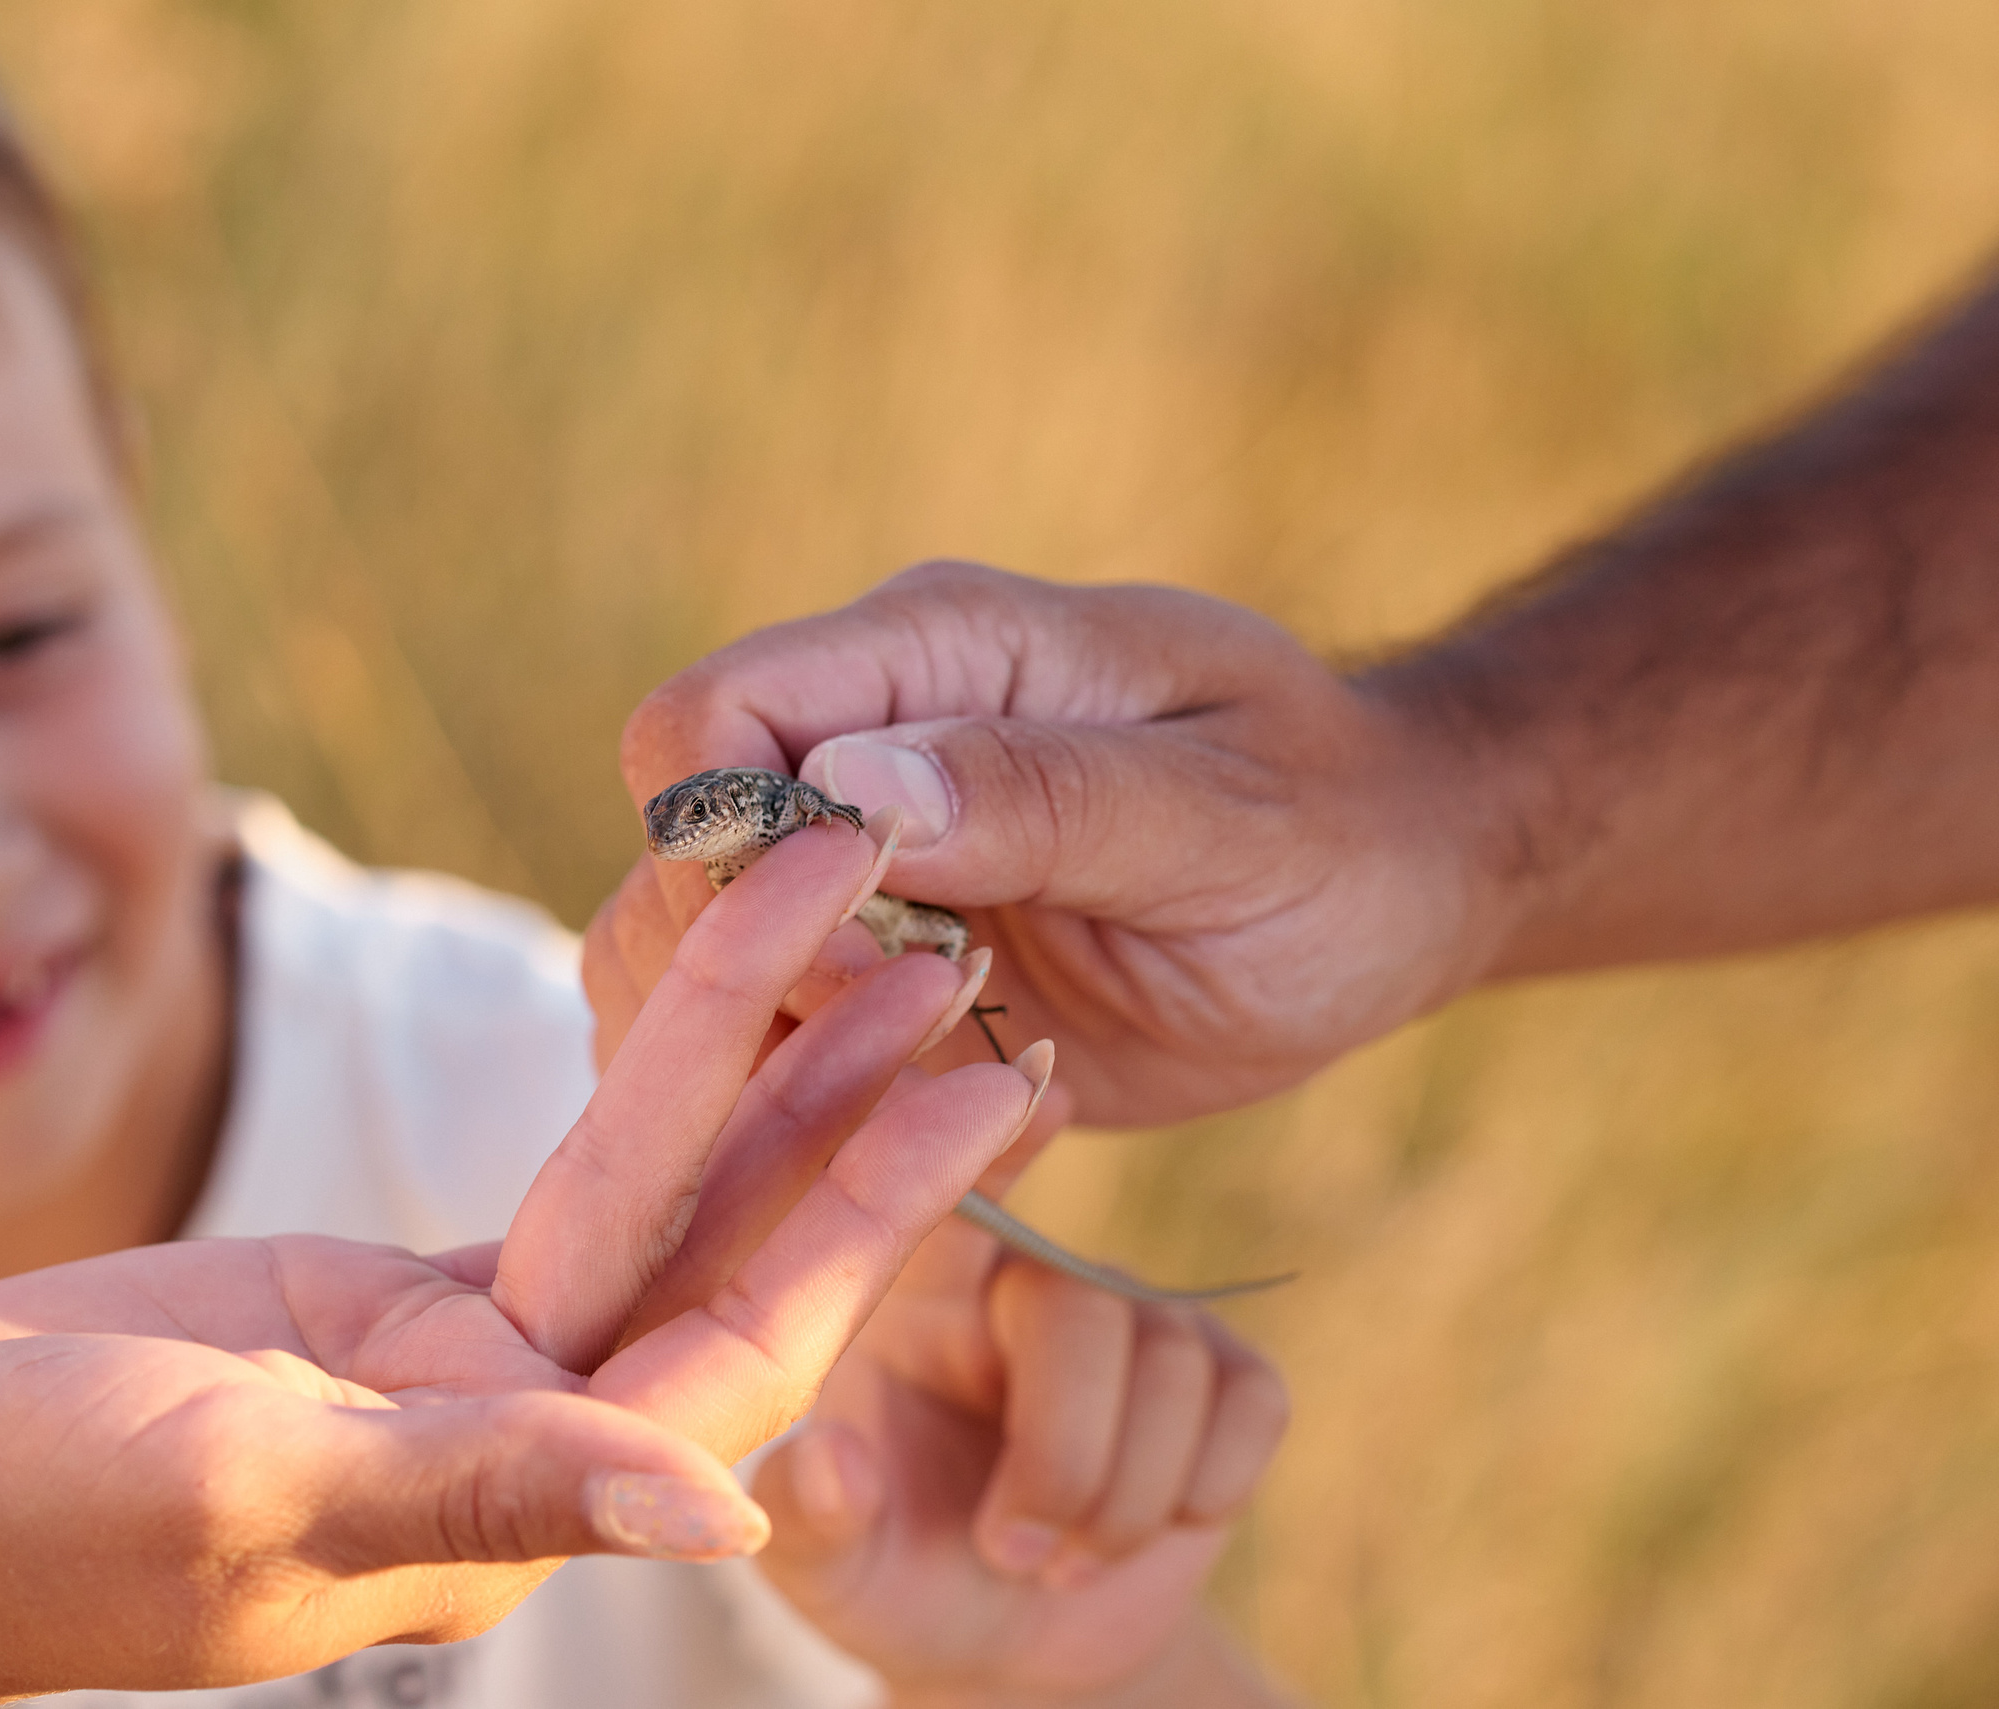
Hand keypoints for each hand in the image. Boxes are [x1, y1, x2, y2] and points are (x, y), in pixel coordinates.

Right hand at [0, 822, 1041, 1705]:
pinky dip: (637, 1083)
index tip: (982, 1078)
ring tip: (852, 914)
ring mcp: (472, 1368)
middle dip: (844, 1108)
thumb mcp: (256, 1499)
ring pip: (651, 1194)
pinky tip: (709, 991)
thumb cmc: (22, 1529)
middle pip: (726, 1252)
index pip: (743, 1349)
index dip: (872, 1218)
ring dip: (752, 1061)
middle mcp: (531, 1442)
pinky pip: (562, 1178)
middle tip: (958, 950)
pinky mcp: (400, 1304)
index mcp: (525, 1512)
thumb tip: (722, 1520)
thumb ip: (489, 1494)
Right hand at [590, 559, 1509, 1126]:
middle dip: (764, 982)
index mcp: (934, 652)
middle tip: (935, 1030)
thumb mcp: (1223, 813)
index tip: (871, 945)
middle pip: (678, 871)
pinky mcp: (892, 979)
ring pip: (703, 979)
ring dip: (798, 1063)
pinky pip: (792, 1059)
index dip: (733, 851)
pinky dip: (854, 1114)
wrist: (1393, 886)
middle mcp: (867, 752)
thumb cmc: (1336, 827)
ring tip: (961, 1084)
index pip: (705, 727)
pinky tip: (981, 1120)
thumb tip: (845, 791)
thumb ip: (1042, 791)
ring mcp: (868, 872)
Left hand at [751, 1131, 1290, 1707]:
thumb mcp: (836, 1570)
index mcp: (914, 1288)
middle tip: (1011, 1552)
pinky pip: (1250, 1403)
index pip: (957, 1187)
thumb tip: (824, 1462)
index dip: (998, 1136)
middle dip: (1061, 1454)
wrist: (1007, 1651)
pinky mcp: (1224, 1377)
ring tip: (1050, 1563)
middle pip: (1079, 1303)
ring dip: (1118, 1500)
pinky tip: (1136, 1537)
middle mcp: (1027, 1280)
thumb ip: (815, 1520)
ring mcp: (1134, 1321)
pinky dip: (1200, 1492)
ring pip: (1170, 1362)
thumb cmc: (895, 1577)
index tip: (1041, 1094)